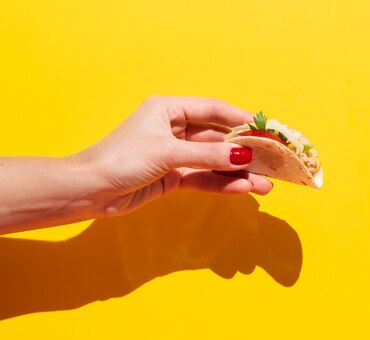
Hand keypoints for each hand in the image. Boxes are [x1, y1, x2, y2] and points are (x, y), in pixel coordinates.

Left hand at [72, 96, 272, 216]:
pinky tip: (243, 189)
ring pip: (214, 162)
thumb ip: (208, 156)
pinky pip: (204, 178)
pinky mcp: (174, 177)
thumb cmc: (122, 159)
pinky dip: (222, 184)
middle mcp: (175, 129)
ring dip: (238, 173)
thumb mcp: (168, 153)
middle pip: (218, 139)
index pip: (213, 110)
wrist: (89, 191)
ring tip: (264, 185)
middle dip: (244, 152)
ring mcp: (176, 155)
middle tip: (271, 162)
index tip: (266, 129)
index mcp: (169, 110)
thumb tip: (244, 157)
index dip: (241, 118)